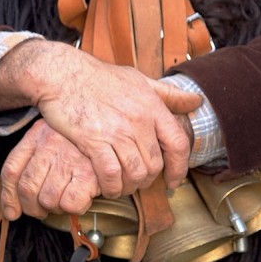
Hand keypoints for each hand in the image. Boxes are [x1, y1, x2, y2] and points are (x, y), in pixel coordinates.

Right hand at [0, 40, 203, 196]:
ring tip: (122, 185)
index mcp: (152, 107)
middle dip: (148, 180)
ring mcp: (116, 132)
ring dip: (130, 186)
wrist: (63, 74)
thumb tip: (197, 101)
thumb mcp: (140, 80)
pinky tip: (108, 187)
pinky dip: (111, 187)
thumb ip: (169, 94)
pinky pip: (111, 175)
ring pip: (135, 174)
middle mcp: (138, 121)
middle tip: (138, 181)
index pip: (179, 144)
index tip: (174, 180)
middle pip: (155, 165)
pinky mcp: (94, 142)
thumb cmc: (100, 77)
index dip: (180, 168)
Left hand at [0, 120, 101, 219]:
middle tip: (46, 209)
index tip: (13, 212)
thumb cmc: (85, 135)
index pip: (11, 170)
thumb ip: (30, 164)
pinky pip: (72, 204)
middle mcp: (50, 144)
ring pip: (48, 200)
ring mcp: (69, 158)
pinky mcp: (90, 172)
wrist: (118, 116)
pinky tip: (85, 197)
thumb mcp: (53, 135)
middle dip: (35, 208)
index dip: (9, 197)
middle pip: (28, 189)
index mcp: (37, 135)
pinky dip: (77, 208)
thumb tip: (12, 212)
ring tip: (69, 199)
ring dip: (57, 208)